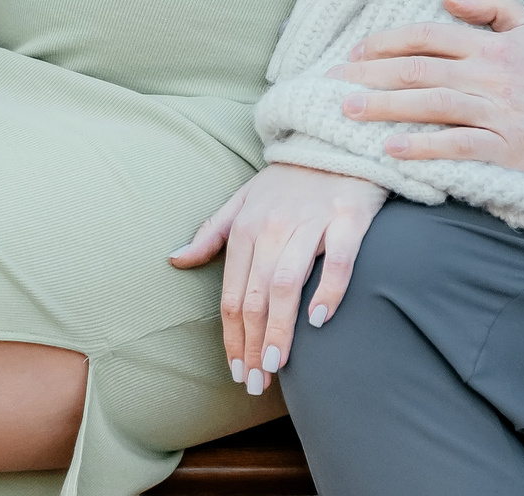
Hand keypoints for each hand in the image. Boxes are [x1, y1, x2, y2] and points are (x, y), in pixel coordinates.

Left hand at [170, 164, 387, 395]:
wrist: (336, 139)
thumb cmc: (289, 179)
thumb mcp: (243, 199)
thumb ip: (211, 233)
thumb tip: (175, 260)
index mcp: (247, 227)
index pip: (232, 294)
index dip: (232, 337)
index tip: (237, 371)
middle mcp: (274, 226)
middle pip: (255, 295)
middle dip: (252, 344)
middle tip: (255, 383)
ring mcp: (311, 221)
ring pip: (288, 282)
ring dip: (279, 327)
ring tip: (276, 365)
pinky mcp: (348, 216)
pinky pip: (337, 259)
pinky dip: (328, 289)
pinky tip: (320, 320)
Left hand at [327, 0, 523, 179]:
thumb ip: (492, 4)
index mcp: (492, 45)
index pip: (427, 36)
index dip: (385, 42)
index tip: (354, 54)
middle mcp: (489, 75)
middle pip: (417, 71)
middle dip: (369, 77)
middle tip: (332, 85)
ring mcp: (497, 113)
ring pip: (429, 106)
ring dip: (384, 108)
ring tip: (348, 112)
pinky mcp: (506, 148)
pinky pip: (456, 146)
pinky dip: (422, 147)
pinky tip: (391, 149)